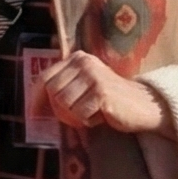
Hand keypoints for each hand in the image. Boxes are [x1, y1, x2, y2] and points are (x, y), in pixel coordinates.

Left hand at [42, 52, 169, 139]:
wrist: (144, 105)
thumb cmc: (110, 99)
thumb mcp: (85, 86)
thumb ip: (64, 88)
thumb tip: (34, 108)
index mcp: (78, 58)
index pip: (46, 77)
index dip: (36, 97)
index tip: (33, 115)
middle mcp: (84, 62)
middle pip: (53, 92)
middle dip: (60, 110)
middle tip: (78, 116)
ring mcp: (93, 76)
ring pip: (64, 104)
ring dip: (76, 116)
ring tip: (93, 113)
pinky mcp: (101, 92)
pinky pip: (80, 114)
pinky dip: (89, 121)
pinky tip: (102, 116)